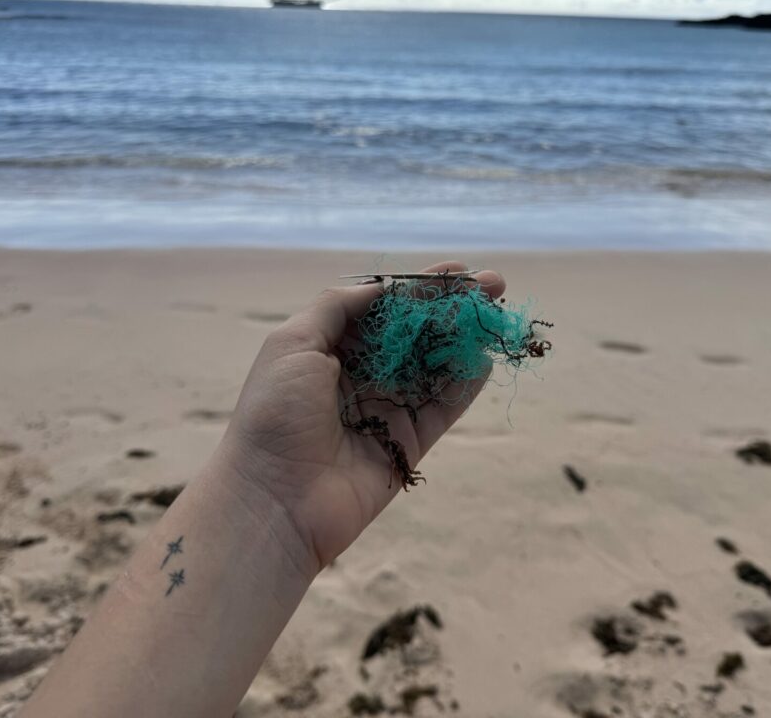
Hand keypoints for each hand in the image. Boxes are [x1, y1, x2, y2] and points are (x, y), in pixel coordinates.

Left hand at [220, 261, 505, 570]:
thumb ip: (336, 307)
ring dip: (466, 338)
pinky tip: (486, 359)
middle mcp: (361, 376)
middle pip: (416, 333)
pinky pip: (443, 408)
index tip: (456, 270)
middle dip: (453, 308)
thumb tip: (381, 287)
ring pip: (435, 366)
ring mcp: (386, 410)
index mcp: (330, 349)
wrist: (276, 499)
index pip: (384, 308)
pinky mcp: (407, 444)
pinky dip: (465, 384)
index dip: (419, 288)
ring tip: (496, 314)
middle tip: (494, 284)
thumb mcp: (292, 344)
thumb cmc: (274, 415)